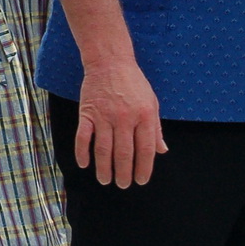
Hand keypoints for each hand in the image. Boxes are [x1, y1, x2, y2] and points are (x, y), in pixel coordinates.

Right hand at [74, 58, 166, 186]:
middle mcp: (125, 117)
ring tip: (105, 180)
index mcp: (145, 115)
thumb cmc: (133, 82)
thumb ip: (156, 128)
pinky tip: (84, 164)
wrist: (109, 61)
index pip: (146, 149)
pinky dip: (82, 152)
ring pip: (104, 150)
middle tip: (123, 185)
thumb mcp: (151, 102)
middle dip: (124, 173)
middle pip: (124, 153)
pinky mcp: (87, 112)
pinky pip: (83, 137)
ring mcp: (105, 115)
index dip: (144, 168)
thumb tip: (162, 151)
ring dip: (105, 169)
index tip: (141, 180)